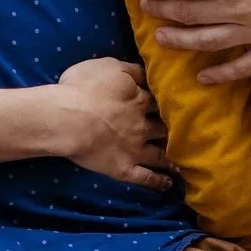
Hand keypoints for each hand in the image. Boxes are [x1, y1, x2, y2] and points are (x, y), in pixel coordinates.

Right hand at [51, 58, 173, 192]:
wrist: (67, 119)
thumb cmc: (83, 88)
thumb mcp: (110, 66)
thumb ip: (133, 69)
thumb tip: (149, 72)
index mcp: (140, 100)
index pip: (160, 101)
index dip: (167, 102)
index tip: (175, 104)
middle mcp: (143, 126)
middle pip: (164, 127)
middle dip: (173, 129)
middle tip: (183, 131)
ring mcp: (136, 150)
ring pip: (161, 154)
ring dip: (172, 156)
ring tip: (182, 158)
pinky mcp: (125, 169)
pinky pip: (147, 178)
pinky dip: (159, 181)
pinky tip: (167, 183)